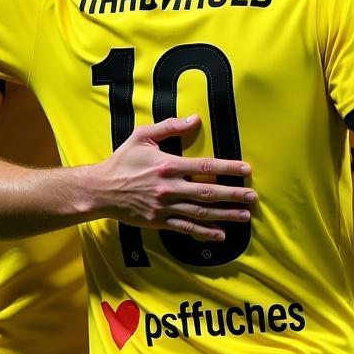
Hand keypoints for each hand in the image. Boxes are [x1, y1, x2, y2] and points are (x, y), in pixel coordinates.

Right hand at [86, 115, 256, 239]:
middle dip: (234, 195)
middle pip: (208, 193)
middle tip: (253, 197)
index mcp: (168, 165)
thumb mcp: (142, 136)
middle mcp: (169, 188)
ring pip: (201, 213)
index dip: (227, 169)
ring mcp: (165, 207)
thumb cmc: (122, 161)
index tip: (246, 170)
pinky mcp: (159, 221)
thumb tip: (195, 118)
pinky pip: (186, 228)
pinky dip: (204, 233)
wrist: (99, 190)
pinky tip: (220, 234)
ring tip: (244, 215)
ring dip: (225, 215)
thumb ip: (169, 126)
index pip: (205, 167)